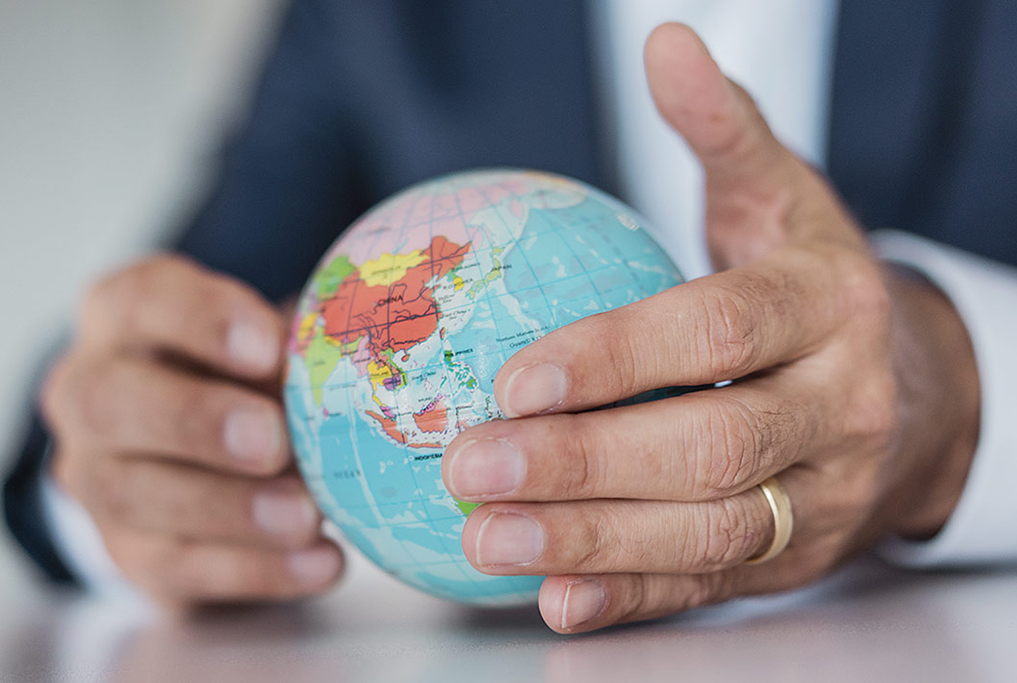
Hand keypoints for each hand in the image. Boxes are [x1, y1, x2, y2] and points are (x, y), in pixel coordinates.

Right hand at [42, 254, 342, 607]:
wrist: (202, 454)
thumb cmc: (247, 373)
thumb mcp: (271, 344)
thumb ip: (298, 348)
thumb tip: (361, 365)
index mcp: (123, 317)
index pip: (141, 300)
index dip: (201, 320)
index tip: (269, 348)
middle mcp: (90, 392)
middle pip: (110, 402)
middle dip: (196, 421)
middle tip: (272, 441)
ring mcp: (97, 476)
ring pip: (136, 496)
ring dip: (229, 509)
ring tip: (307, 516)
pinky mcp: (129, 550)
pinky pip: (177, 566)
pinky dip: (256, 570)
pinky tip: (321, 562)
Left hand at [441, 24, 979, 632]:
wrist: (917, 395)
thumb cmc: (814, 289)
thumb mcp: (783, 202)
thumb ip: (724, 133)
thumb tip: (666, 45)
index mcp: (829, 307)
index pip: (719, 332)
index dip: (618, 356)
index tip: (513, 378)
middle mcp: (838, 407)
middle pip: (708, 445)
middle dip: (584, 462)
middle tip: (469, 464)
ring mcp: (825, 493)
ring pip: (706, 530)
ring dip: (589, 542)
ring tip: (485, 535)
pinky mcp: (798, 555)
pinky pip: (712, 583)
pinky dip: (632, 597)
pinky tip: (556, 599)